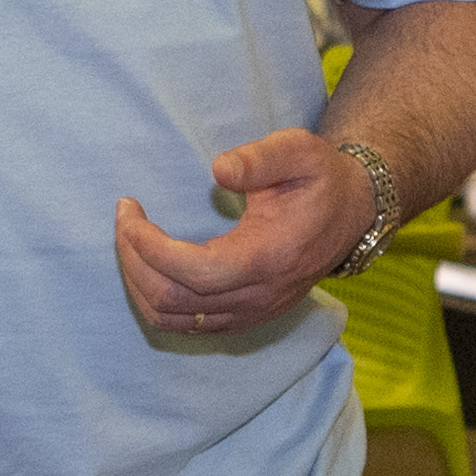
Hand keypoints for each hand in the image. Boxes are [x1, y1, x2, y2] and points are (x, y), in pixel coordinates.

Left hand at [116, 129, 366, 336]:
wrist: (351, 215)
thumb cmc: (320, 179)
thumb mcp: (299, 151)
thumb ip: (260, 158)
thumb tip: (218, 170)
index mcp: (269, 258)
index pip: (196, 272)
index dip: (150, 247)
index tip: (129, 209)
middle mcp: (258, 296)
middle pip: (173, 300)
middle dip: (133, 259)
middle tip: (124, 218)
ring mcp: (250, 313)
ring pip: (172, 320)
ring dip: (138, 282)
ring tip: (129, 239)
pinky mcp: (243, 318)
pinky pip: (184, 325)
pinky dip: (155, 297)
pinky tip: (148, 261)